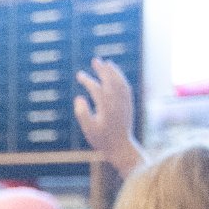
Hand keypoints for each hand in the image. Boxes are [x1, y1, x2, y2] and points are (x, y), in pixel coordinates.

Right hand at [73, 58, 144, 175]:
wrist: (121, 148)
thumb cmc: (102, 140)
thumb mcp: (88, 130)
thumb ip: (82, 114)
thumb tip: (79, 98)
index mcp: (107, 109)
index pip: (97, 89)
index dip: (88, 81)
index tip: (79, 75)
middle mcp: (117, 104)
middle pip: (111, 82)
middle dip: (103, 70)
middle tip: (95, 60)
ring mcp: (125, 104)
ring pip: (121, 83)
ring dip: (114, 72)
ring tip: (107, 63)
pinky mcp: (129, 106)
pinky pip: (126, 89)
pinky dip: (121, 80)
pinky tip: (117, 76)